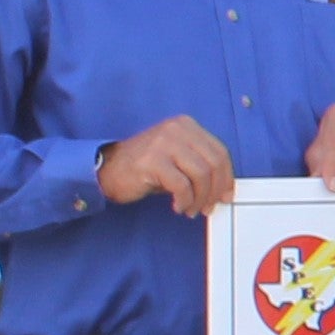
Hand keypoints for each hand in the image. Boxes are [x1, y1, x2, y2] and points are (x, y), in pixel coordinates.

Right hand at [94, 117, 234, 213]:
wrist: (108, 170)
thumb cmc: (145, 168)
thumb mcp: (177, 160)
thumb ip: (200, 167)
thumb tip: (224, 189)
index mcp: (186, 126)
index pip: (219, 151)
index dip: (226, 177)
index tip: (226, 195)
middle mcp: (176, 129)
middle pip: (213, 163)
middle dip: (215, 191)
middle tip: (208, 206)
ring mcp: (163, 143)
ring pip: (200, 174)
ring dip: (199, 198)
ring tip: (191, 208)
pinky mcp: (152, 160)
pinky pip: (181, 185)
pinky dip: (184, 200)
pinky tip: (178, 206)